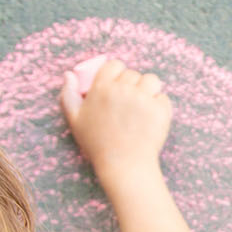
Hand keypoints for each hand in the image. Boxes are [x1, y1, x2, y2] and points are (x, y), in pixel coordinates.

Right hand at [59, 56, 173, 183]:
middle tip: (129, 105)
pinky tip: (151, 120)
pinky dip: (160, 107)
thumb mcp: (75, 121)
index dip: (117, 74)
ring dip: (149, 91)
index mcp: (102, 88)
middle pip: (133, 74)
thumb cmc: (98, 145)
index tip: (118, 86)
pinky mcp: (160, 109)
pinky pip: (163, 98)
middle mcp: (123, 89)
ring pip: (151, 81)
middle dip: (132, 86)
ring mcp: (143, 98)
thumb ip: (69, 95)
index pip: (114, 65)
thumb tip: (69, 74)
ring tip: (143, 108)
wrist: (124, 166)